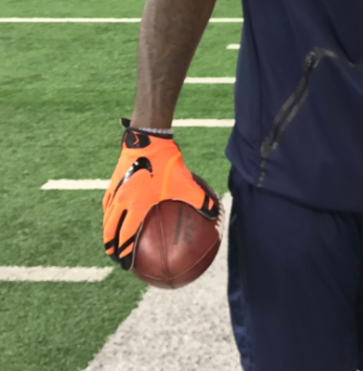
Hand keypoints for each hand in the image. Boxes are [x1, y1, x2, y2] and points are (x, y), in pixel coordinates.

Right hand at [102, 124, 218, 269]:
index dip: (124, 253)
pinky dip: (110, 213)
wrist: (146, 138)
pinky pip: (108, 203)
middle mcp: (120, 200)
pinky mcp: (113, 180)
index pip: (125, 236)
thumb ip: (199, 200)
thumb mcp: (185, 183)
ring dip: (107, 230)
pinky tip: (116, 213)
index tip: (125, 266)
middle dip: (111, 246)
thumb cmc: (166, 162)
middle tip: (116, 258)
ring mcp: (114, 190)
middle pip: (109, 230)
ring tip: (111, 241)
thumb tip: (214, 213)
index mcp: (135, 205)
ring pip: (106, 216)